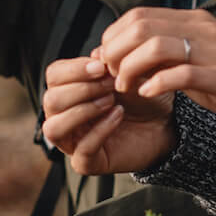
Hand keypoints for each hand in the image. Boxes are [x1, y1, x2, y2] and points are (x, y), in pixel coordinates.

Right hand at [42, 55, 177, 174]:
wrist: (165, 123)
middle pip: (50, 100)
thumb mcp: (129, 74)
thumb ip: (110, 64)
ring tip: (110, 100)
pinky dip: (100, 130)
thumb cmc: (141, 98)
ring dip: (83, 110)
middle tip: (110, 84)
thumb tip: (97, 53)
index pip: (53, 76)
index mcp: (69, 91)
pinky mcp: (87, 162)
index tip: (100, 66)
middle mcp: (64, 116)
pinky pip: (82, 150)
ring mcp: (73, 141)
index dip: (73, 69)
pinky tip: (118, 115)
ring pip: (54, 128)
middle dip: (82, 89)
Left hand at [98, 8, 215, 139]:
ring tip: (126, 87)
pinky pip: (183, 74)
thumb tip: (110, 54)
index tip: (107, 61)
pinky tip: (148, 94)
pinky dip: (157, 83)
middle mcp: (203, 29)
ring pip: (158, 47)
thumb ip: (157, 54)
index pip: (139, 15)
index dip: (114, 37)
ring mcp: (215, 52)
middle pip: (142, 27)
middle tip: (112, 75)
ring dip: (131, 69)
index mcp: (193, 20)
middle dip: (117, 52)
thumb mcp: (189, 62)